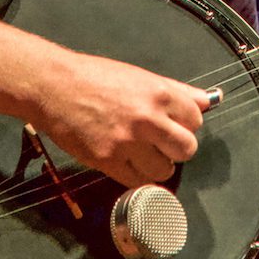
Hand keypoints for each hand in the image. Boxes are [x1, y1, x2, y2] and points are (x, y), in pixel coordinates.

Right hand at [30, 49, 213, 186]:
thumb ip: (176, 91)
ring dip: (157, 166)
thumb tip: (206, 101)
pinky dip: (136, 176)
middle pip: (187, 149)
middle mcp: (147, 118)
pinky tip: (127, 162)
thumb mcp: (139, 76)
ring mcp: (127, 142)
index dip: (185, 125)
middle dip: (177, 149)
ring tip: (143, 154)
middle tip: (163, 144)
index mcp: (158, 93)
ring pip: (164, 171)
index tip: (173, 125)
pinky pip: (137, 182)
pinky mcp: (107, 161)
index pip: (195, 121)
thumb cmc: (93, 77)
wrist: (53, 86)